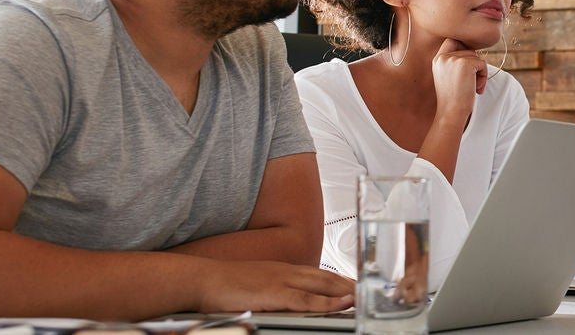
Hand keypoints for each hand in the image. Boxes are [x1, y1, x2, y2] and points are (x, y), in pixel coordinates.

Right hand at [198, 261, 354, 312]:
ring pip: (322, 285)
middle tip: (370, 291)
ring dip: (346, 291)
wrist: (204, 280)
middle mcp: (287, 272)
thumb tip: (289, 300)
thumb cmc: (227, 285)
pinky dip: (327, 301)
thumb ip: (277, 290)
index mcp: (284, 270)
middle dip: (350, 284)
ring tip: (365, 297)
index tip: (356, 286)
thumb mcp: (258, 284)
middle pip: (327, 277)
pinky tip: (341, 304)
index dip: (341, 280)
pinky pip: (306, 299)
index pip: (320, 274)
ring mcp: (282, 281)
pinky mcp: (275, 293)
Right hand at [431, 38, 486, 118]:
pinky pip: (482, 63)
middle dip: (474, 66)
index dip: (464, 51)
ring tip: (473, 88)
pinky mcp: (465, 64)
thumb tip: (475, 52)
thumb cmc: (453, 99)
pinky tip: (477, 89)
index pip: (453, 41)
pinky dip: (484, 76)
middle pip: (469, 50)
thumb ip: (456, 62)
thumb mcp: (449, 77)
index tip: (467, 69)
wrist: (451, 113)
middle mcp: (443, 56)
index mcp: (437, 59)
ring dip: (480, 72)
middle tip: (472, 83)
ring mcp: (453, 59)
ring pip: (477, 57)